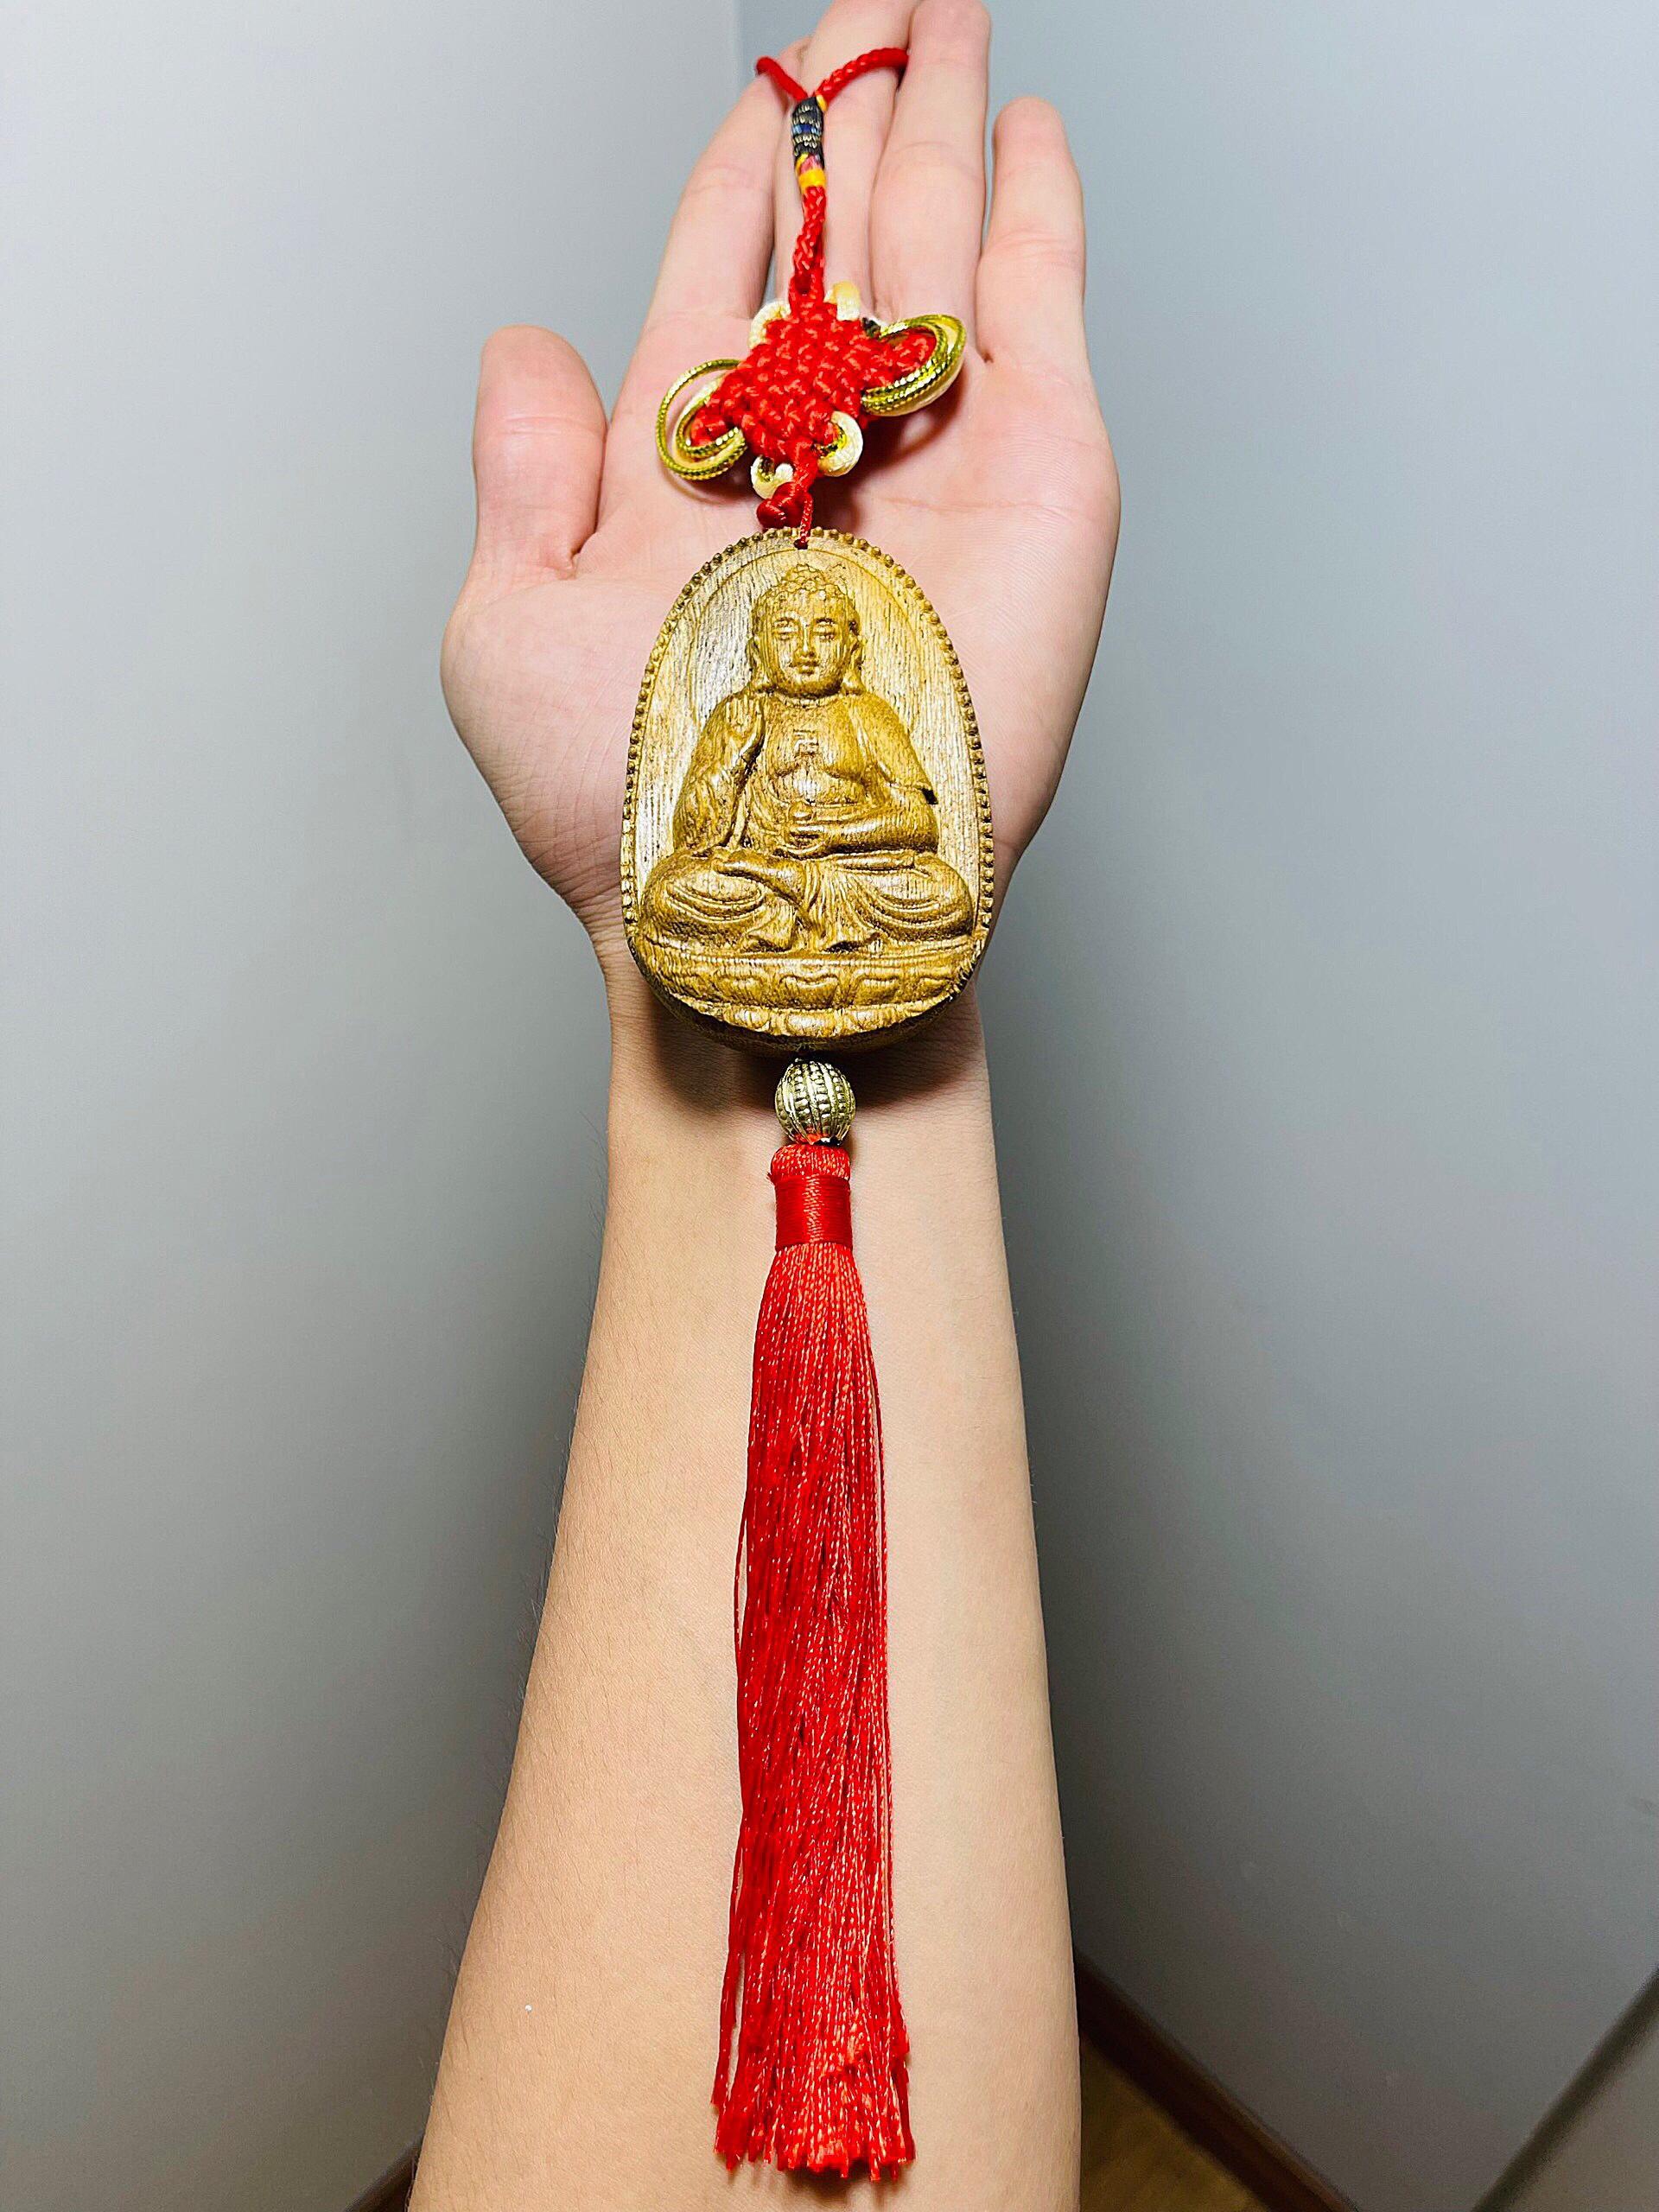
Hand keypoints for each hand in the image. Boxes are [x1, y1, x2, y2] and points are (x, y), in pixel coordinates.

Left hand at [441, 0, 1117, 1005]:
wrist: (765, 905)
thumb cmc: (621, 809)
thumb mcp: (509, 631)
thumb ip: (520, 478)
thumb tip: (524, 345)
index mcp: (694, 467)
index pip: (724, 276)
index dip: (743, 176)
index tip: (762, 92)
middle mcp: (820, 450)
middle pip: (843, 234)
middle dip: (859, 112)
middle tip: (878, 0)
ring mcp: (933, 459)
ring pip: (939, 241)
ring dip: (946, 121)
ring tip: (947, 13)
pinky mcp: (1035, 481)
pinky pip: (1039, 315)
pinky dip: (1040, 214)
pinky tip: (1032, 133)